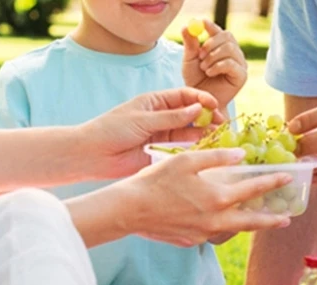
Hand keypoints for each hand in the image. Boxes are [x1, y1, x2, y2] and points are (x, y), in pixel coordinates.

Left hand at [77, 88, 225, 180]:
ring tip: (219, 136)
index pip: (184, 96)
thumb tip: (197, 108)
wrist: (94, 155)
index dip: (201, 99)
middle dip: (207, 117)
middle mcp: (161, 118)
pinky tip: (206, 149)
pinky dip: (194, 149)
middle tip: (222, 123)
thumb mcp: (143, 119)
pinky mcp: (161, 154)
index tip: (214, 105)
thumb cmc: (112, 129)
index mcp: (155, 102)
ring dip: (204, 133)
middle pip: (190, 114)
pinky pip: (181, 149)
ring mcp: (162, 136)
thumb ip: (171, 117)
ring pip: (188, 132)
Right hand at [119, 147, 293, 245]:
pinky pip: (210, 233)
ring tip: (257, 219)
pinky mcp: (191, 241)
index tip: (288, 178)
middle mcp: (214, 220)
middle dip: (271, 220)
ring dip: (245, 224)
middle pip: (251, 222)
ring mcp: (203, 234)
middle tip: (286, 218)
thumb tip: (241, 155)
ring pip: (231, 229)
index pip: (253, 189)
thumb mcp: (186, 160)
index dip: (272, 182)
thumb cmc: (156, 180)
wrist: (130, 210)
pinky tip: (217, 219)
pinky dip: (218, 226)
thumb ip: (216, 157)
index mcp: (217, 197)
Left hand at [182, 21, 247, 111]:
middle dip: (211, 43)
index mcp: (221, 46)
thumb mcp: (190, 60)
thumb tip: (186, 27)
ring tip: (204, 68)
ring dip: (213, 57)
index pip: (219, 31)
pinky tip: (210, 73)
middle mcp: (233, 53)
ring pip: (229, 48)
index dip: (212, 26)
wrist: (202, 102)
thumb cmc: (196, 82)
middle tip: (200, 54)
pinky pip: (231, 63)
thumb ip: (190, 44)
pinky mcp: (242, 75)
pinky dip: (218, 66)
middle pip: (227, 36)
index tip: (203, 24)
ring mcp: (240, 64)